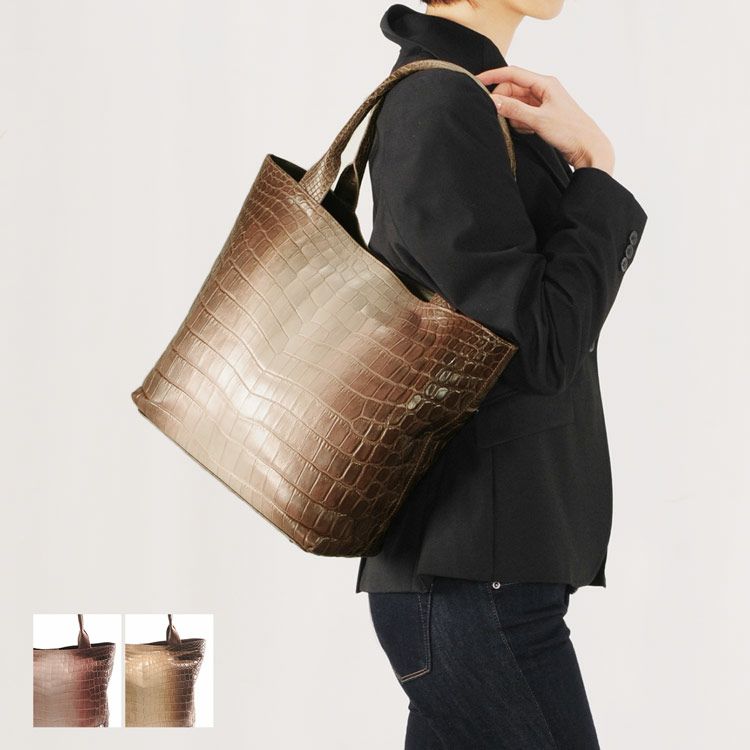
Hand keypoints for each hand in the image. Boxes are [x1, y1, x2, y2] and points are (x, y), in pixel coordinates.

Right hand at [476, 65, 614, 173]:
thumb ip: (515, 110)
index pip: (513, 73)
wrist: (588, 148)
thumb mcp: (538, 120)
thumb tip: (494, 101)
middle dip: (503, 101)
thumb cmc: (570, 131)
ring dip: (512, 114)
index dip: (493, 76)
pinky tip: (527, 131)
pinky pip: (523, 114)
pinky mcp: (543, 115)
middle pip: (513, 89)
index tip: (477, 81)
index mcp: (546, 83)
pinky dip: (520, 122)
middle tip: (498, 116)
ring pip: (517, 103)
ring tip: (521, 127)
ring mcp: (543, 103)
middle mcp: (544, 90)